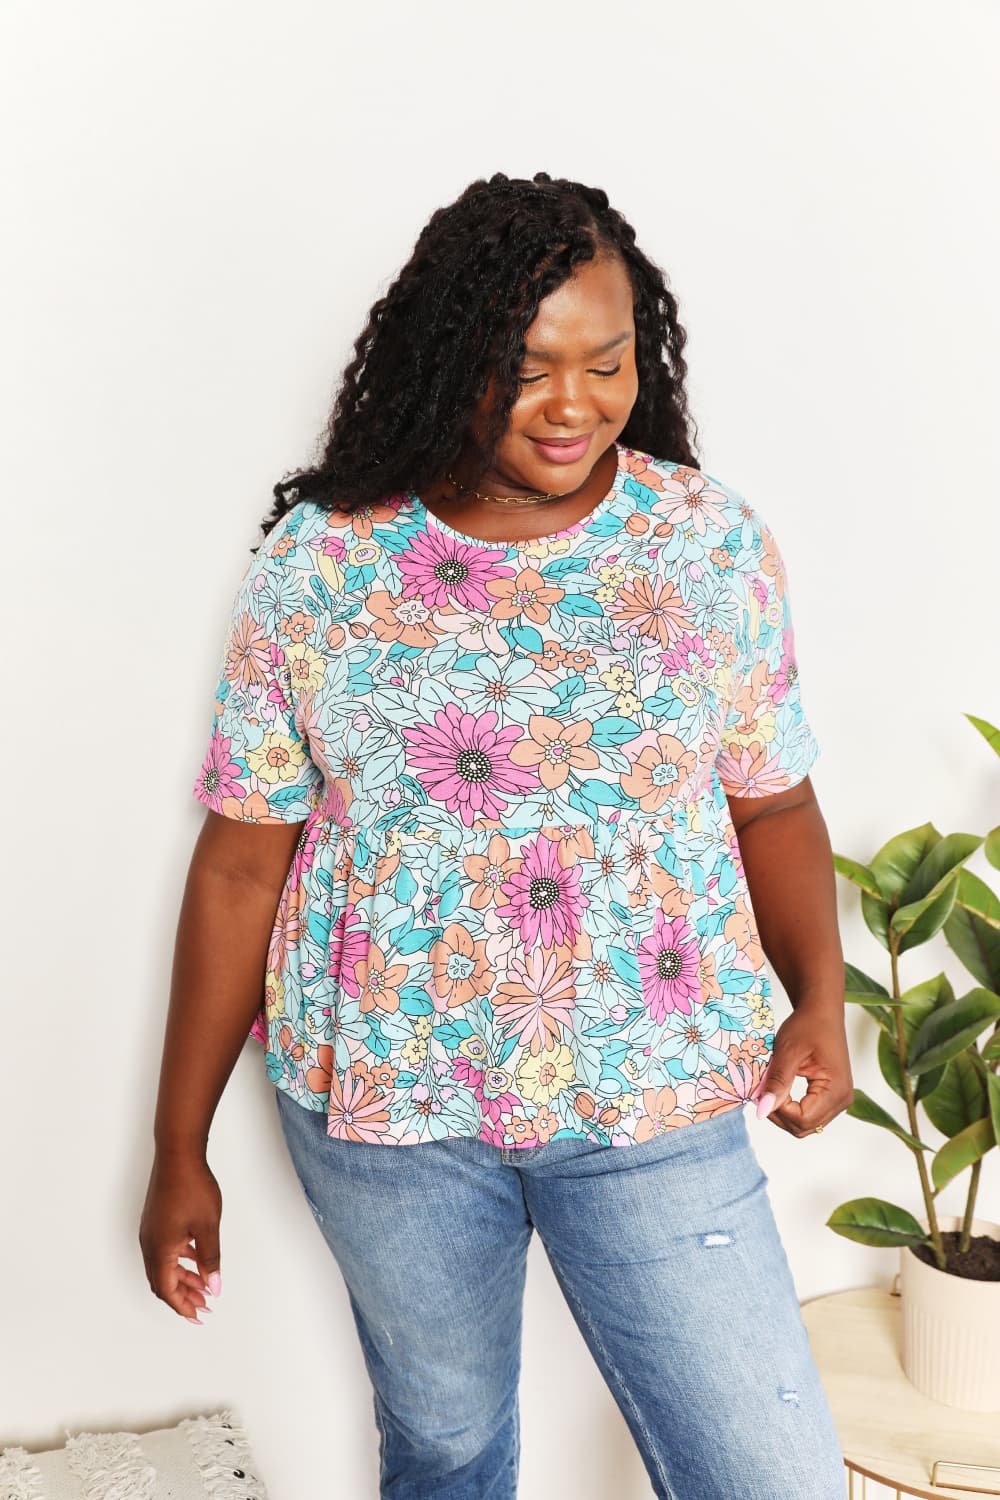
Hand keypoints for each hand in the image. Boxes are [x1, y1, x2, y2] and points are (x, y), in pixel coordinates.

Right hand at [139, 1151, 222, 1322]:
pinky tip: (196, 1258)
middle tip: (203, 1306)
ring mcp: (151, 1231)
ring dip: (183, 1278)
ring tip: (204, 1286)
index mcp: (160, 1250)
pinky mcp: (156, 1220)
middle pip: (163, 1281)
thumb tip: (214, 1286)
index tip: (198, 1316)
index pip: (168, 1290)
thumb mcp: (207, 1227)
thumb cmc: (192, 1187)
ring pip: (164, 1265)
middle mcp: (150, 1244)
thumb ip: (210, 1260)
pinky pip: (165, 1250)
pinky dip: (180, 1260)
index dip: (183, 1306)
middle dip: (183, 1296)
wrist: (178, 1154)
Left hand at [750, 1004, 853, 1137]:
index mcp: (836, 1089)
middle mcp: (843, 1100)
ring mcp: (839, 1100)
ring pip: (806, 1125)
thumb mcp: (787, 1052)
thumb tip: (762, 1111)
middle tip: (764, 1091)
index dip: (778, 1110)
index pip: (803, 1119)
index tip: (765, 1089)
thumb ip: (777, 1082)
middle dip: (779, 1114)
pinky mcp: (833, 1097)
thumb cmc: (807, 1026)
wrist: (821, 1012)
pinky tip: (781, 1091)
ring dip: (784, 1113)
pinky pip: (810, 1115)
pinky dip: (792, 1109)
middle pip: (805, 1127)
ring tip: (771, 1089)